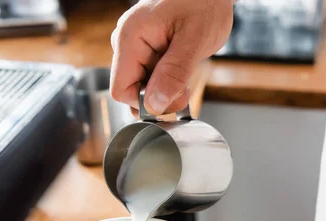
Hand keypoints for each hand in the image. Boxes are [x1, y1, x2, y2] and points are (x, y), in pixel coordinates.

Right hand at [110, 0, 233, 115]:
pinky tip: (184, 66)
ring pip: (145, 85)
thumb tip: (154, 105)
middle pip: (133, 90)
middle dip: (161, 95)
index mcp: (130, 38)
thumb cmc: (204, 2)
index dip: (146, 103)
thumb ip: (174, 74)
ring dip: (168, 87)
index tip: (173, 99)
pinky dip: (170, 80)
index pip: (121, 90)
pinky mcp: (147, 50)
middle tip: (186, 80)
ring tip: (187, 66)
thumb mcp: (194, 41)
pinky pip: (153, 76)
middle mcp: (127, 42)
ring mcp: (136, 46)